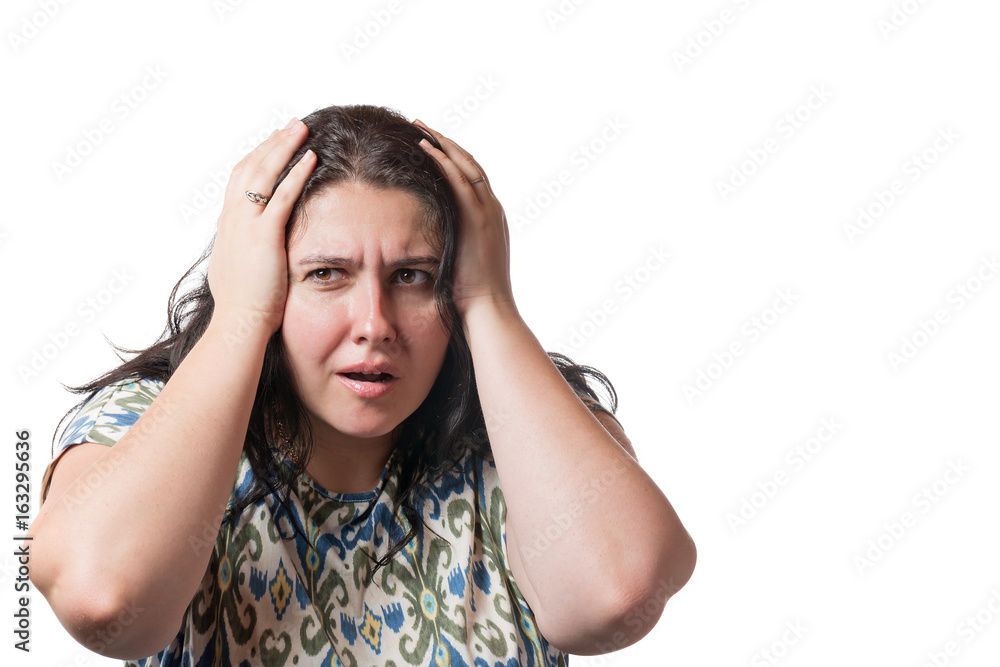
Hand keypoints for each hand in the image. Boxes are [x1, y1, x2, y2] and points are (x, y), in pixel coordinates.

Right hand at [207, 119, 316, 336]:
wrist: (238, 325)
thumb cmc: (243, 309)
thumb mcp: (238, 273)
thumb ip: (243, 255)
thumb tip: (244, 253)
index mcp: (228, 227)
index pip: (240, 182)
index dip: (258, 160)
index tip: (274, 145)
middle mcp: (232, 220)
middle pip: (250, 168)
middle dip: (272, 144)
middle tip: (291, 125)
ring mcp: (246, 226)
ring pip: (263, 174)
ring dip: (284, 148)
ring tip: (302, 129)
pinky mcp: (263, 236)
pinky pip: (281, 196)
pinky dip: (296, 174)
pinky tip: (311, 158)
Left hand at [414, 120, 515, 325]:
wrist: (488, 309)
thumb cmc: (472, 297)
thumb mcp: (464, 265)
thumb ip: (453, 247)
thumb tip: (431, 247)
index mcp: (491, 219)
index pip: (473, 179)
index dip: (453, 160)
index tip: (433, 146)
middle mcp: (492, 209)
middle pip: (470, 165)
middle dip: (446, 144)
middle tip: (423, 127)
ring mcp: (487, 212)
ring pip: (465, 165)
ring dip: (441, 144)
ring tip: (419, 128)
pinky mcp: (476, 217)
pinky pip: (458, 179)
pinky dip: (442, 160)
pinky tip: (424, 147)